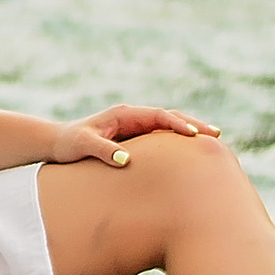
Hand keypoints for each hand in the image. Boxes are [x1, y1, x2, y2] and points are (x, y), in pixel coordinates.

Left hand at [45, 103, 218, 169]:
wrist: (58, 142)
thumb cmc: (69, 143)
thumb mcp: (83, 146)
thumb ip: (103, 151)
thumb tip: (125, 160)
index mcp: (125, 114)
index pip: (158, 116)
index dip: (177, 125)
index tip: (194, 136)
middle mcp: (133, 116)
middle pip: (170, 116)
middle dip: (193, 124)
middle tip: (216, 134)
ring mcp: (136, 126)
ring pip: (169, 125)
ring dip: (190, 130)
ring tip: (213, 139)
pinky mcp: (136, 137)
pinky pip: (162, 136)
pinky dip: (179, 140)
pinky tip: (193, 151)